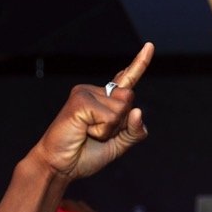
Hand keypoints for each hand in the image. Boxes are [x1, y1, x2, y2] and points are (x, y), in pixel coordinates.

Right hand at [30, 42, 153, 181]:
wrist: (61, 166)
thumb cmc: (86, 154)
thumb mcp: (119, 145)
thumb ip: (135, 131)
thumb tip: (138, 111)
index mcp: (105, 99)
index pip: (126, 80)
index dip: (139, 63)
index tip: (150, 46)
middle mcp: (96, 91)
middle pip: (130, 99)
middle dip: (122, 123)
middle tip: (98, 134)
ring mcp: (85, 93)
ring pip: (121, 109)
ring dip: (110, 129)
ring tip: (89, 133)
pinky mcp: (79, 101)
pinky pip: (109, 117)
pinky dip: (102, 131)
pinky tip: (84, 131)